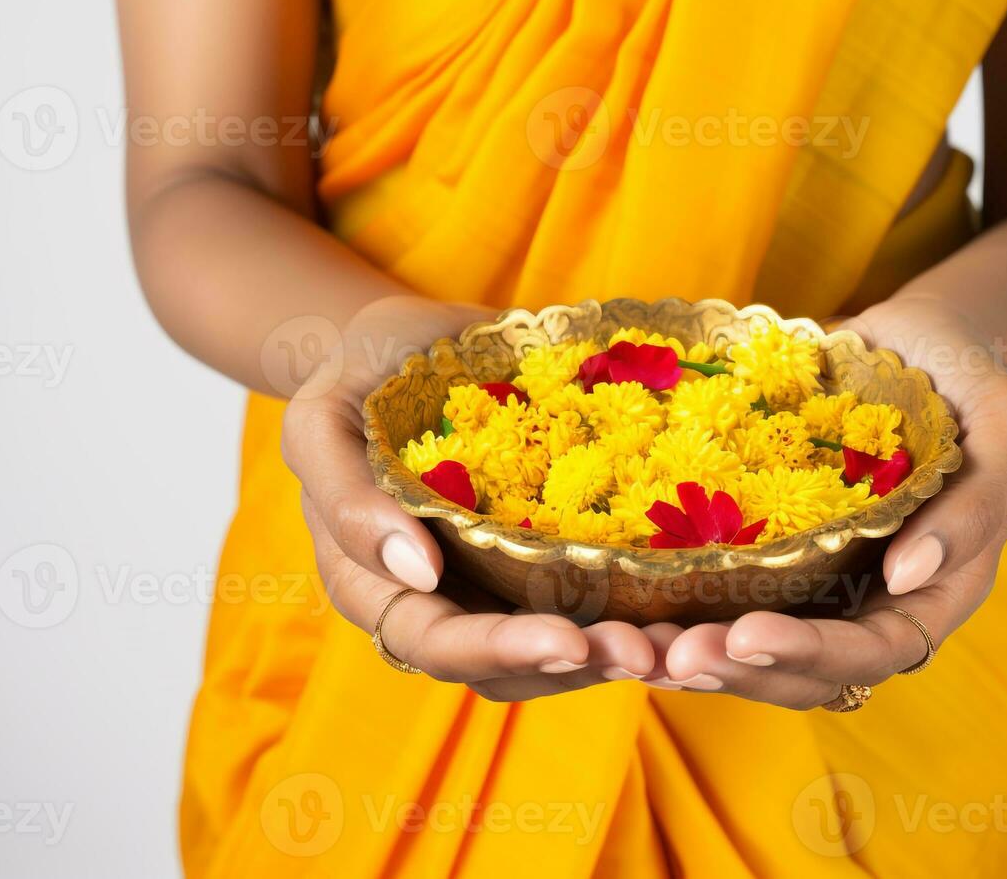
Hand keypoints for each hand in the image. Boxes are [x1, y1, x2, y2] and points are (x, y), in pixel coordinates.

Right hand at [282, 295, 656, 699]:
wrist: (409, 339)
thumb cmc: (358, 374)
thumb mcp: (321, 418)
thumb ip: (345, 493)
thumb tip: (412, 570)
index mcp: (373, 585)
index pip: (436, 642)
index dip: (501, 649)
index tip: (570, 638)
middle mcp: (437, 600)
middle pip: (505, 666)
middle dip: (575, 665)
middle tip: (646, 651)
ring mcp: (494, 583)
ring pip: (553, 653)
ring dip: (614, 655)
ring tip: (676, 644)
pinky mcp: (545, 559)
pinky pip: (589, 603)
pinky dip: (633, 613)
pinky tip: (685, 607)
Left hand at [657, 295, 1006, 707]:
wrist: (920, 341)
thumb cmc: (972, 379)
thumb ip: (976, 506)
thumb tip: (908, 576)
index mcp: (938, 588)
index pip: (877, 649)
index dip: (812, 653)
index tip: (744, 634)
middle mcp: (874, 600)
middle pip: (807, 671)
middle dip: (738, 671)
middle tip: (671, 656)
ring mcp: (821, 582)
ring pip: (757, 651)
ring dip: (697, 659)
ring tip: (633, 653)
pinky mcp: (773, 553)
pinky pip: (724, 600)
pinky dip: (677, 615)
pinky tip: (622, 616)